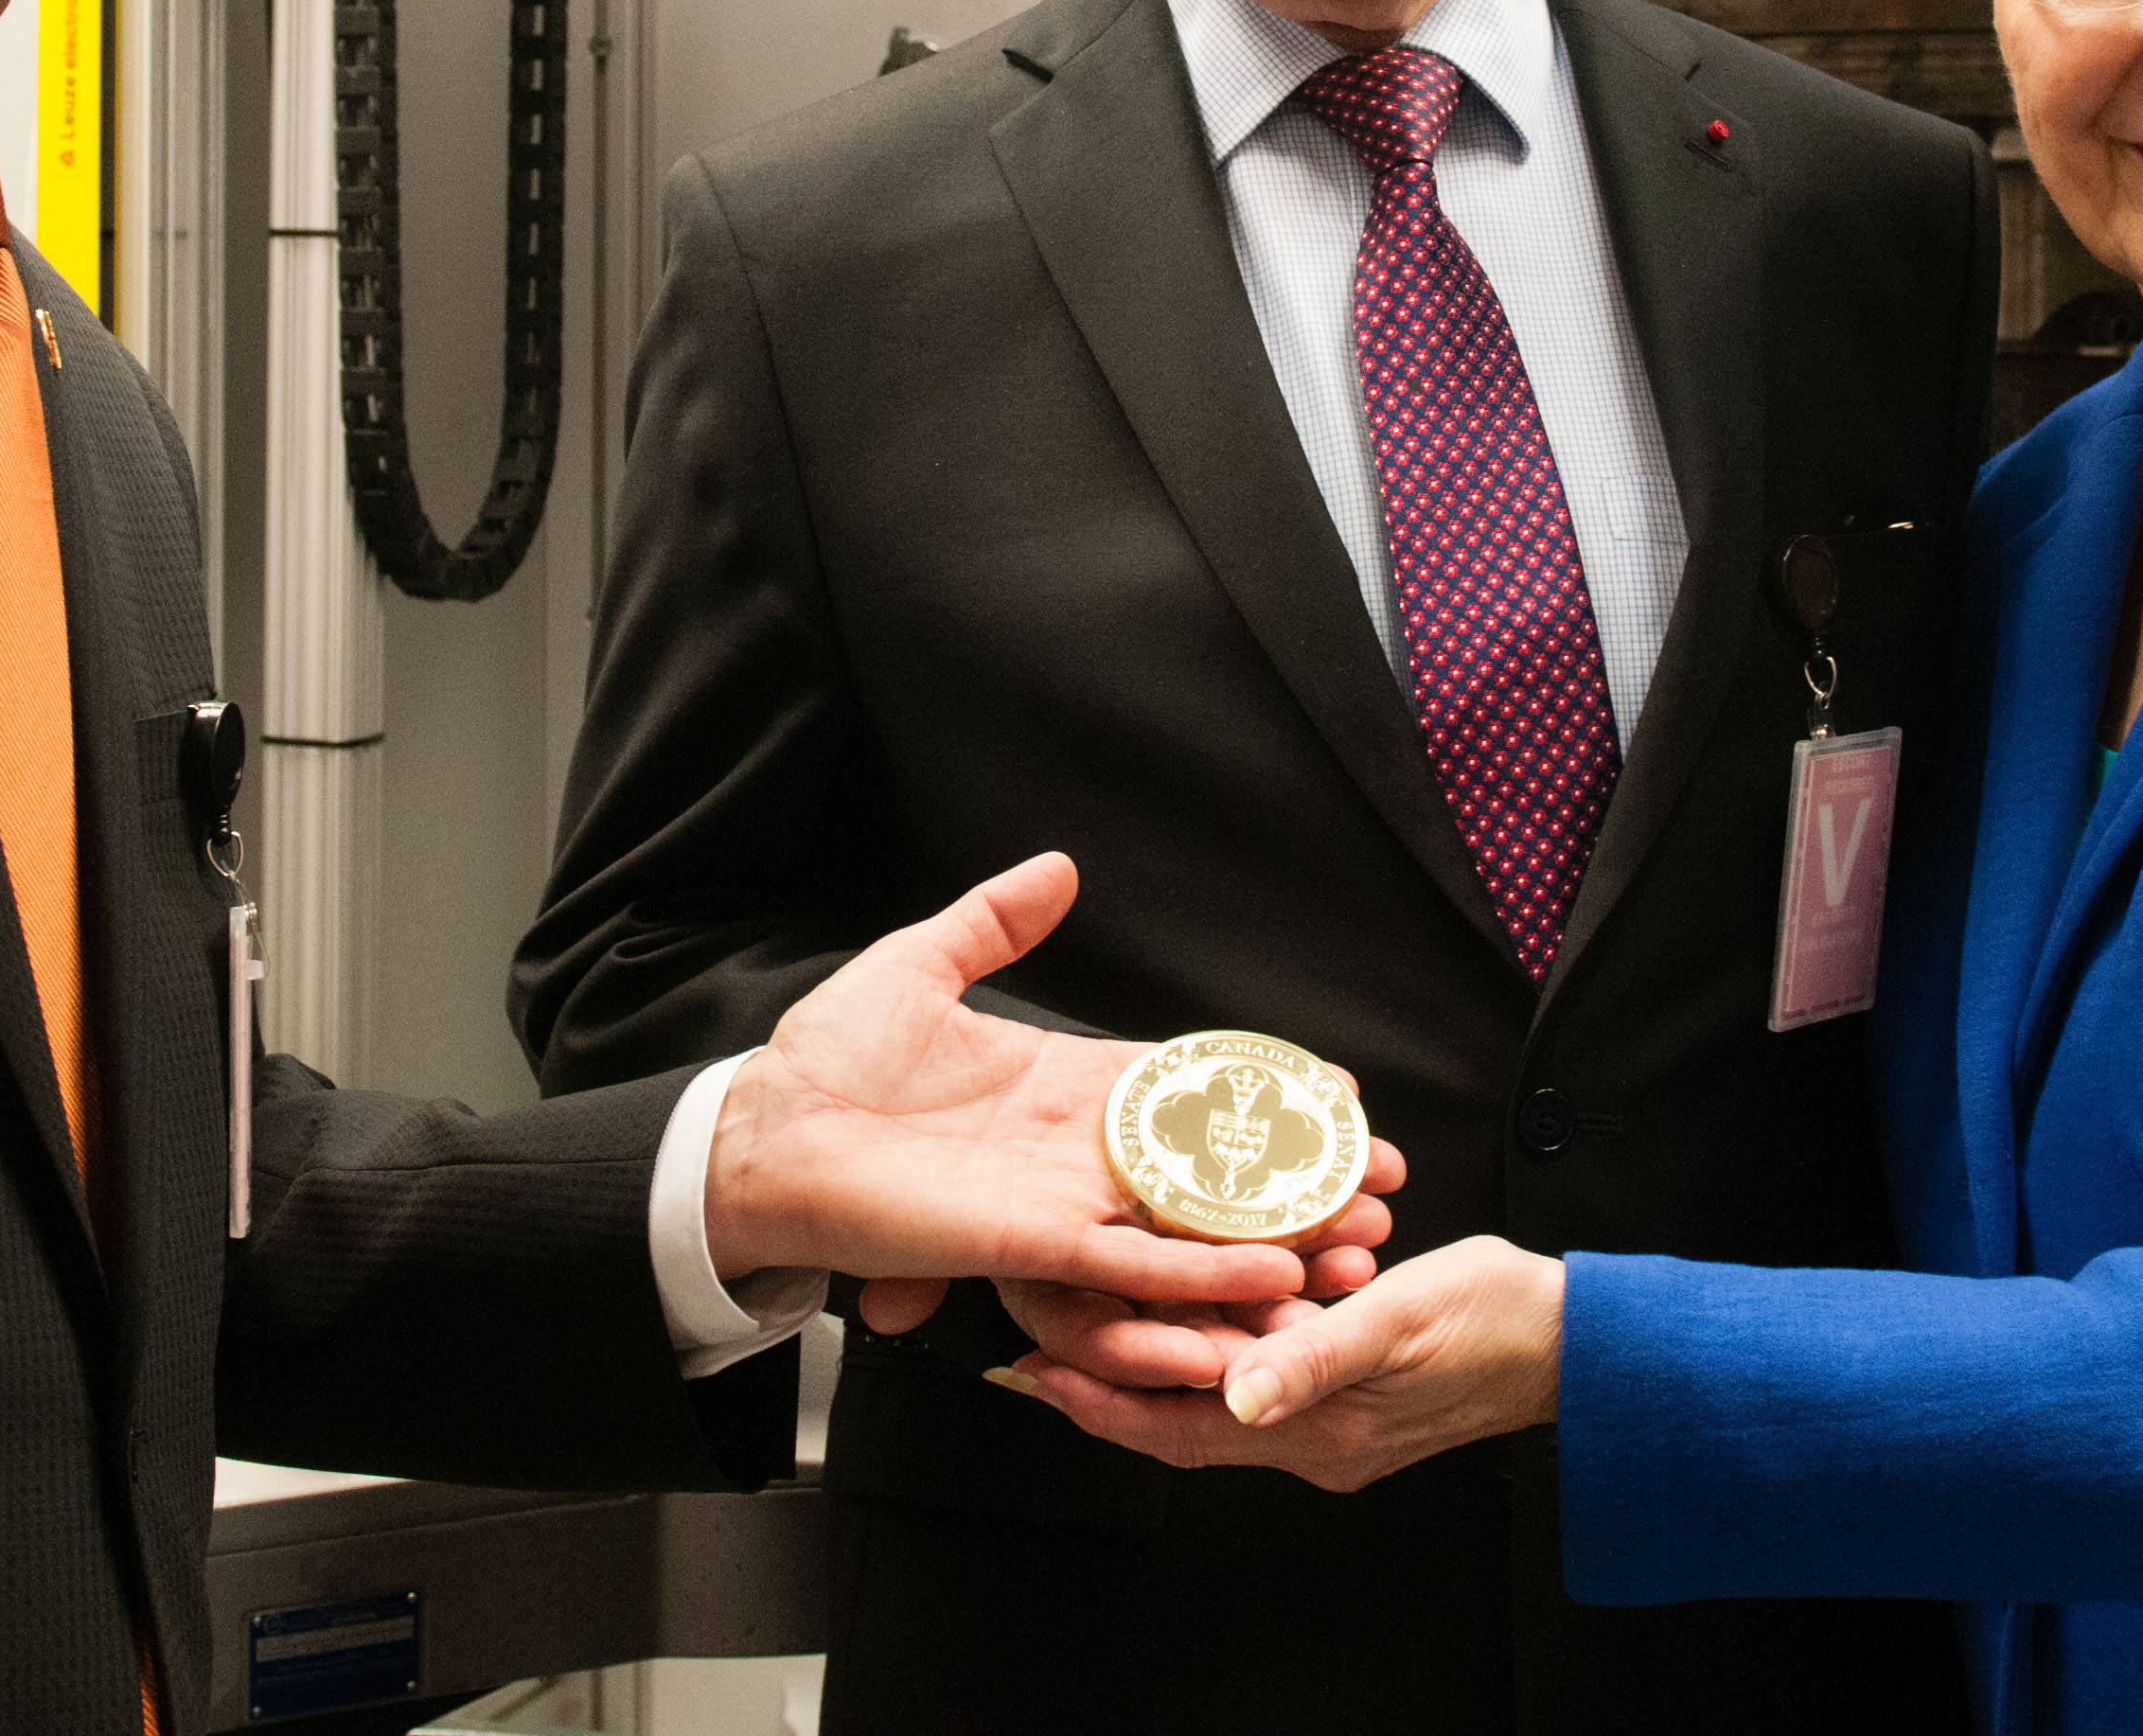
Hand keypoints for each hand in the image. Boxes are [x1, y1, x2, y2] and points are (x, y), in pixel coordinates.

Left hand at [700, 852, 1393, 1332]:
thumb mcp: (920, 964)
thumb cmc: (828, 1060)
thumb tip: (1059, 868)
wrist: (762, 1134)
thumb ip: (995, 920)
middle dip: (1297, 1177)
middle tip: (1380, 1179)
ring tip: (1354, 1238)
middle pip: (1212, 1165)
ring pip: (1192, 1225)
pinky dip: (1200, 1273)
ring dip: (1275, 1234)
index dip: (1264, 1090)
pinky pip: (1131, 1267)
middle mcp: (1078, 1152)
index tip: (1338, 1092)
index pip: (1187, 1086)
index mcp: (1065, 1084)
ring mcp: (1061, 1202)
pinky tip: (1269, 1272)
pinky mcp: (1031, 1244)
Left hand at [1001, 1234, 1562, 1490]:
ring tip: (1092, 1303)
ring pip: (1213, 1389)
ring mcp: (1327, 1418)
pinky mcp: (1345, 1390)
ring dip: (1159, 1350)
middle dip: (1107, 1372)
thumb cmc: (1497, 1320)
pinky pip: (1259, 1369)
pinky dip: (1221, 1334)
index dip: (1097, 1401)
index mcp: (1315, 1431)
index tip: (1031, 1368)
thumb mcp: (1400, 1321)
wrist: (1575, 1343)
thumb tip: (1237, 1395)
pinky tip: (1194, 1293)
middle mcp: (1309, 1439)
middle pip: (1178, 1415)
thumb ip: (1316, 1356)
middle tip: (1038, 1323)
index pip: (1174, 1430)